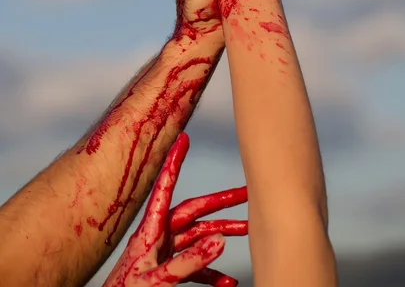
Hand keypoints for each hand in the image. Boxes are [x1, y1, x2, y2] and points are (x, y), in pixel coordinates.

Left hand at [103, 133, 247, 286]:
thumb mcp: (157, 279)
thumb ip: (188, 262)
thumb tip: (220, 240)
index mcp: (151, 229)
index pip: (165, 187)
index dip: (175, 161)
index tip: (184, 138)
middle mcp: (159, 235)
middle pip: (195, 212)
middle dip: (221, 203)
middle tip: (246, 193)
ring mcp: (164, 252)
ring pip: (199, 237)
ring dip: (223, 235)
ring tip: (248, 231)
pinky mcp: (167, 270)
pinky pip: (194, 266)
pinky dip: (212, 272)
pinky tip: (227, 282)